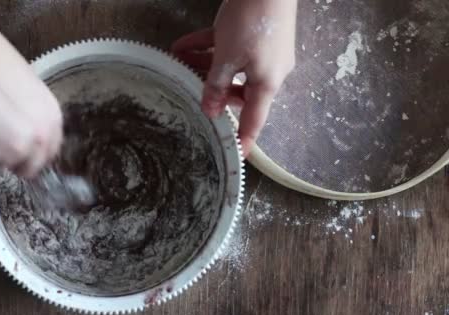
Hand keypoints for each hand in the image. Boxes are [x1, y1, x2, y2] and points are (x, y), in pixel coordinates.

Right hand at [0, 14, 62, 177]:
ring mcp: (12, 150)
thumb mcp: (29, 92)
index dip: (31, 154)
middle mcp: (38, 139)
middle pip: (25, 168)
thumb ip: (32, 119)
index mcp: (52, 120)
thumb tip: (25, 135)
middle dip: (9, 158)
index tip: (18, 149)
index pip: (48, 155)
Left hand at [172, 0, 296, 155]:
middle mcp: (268, 72)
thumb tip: (210, 110)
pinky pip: (231, 49)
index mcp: (266, 84)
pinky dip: (209, 49)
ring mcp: (263, 53)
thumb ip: (216, 85)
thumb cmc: (251, 24)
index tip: (238, 156)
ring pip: (232, 69)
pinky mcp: (257, 35)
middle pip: (239, 93)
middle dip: (215, 93)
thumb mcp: (227, 58)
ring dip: (206, 68)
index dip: (245, 139)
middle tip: (193, 92)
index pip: (255, 121)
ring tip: (181, 63)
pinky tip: (182, 46)